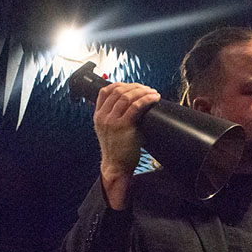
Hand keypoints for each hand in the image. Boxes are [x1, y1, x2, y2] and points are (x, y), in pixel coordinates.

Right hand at [94, 83, 159, 208]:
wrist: (116, 167)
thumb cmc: (117, 150)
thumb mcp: (110, 130)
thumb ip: (115, 116)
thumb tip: (132, 103)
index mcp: (98, 115)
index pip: (105, 91)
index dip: (121, 84)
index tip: (133, 86)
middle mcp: (103, 116)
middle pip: (118, 91)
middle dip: (135, 87)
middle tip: (147, 89)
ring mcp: (111, 121)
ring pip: (127, 96)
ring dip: (142, 92)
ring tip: (153, 93)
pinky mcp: (123, 126)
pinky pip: (135, 106)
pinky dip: (146, 99)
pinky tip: (153, 99)